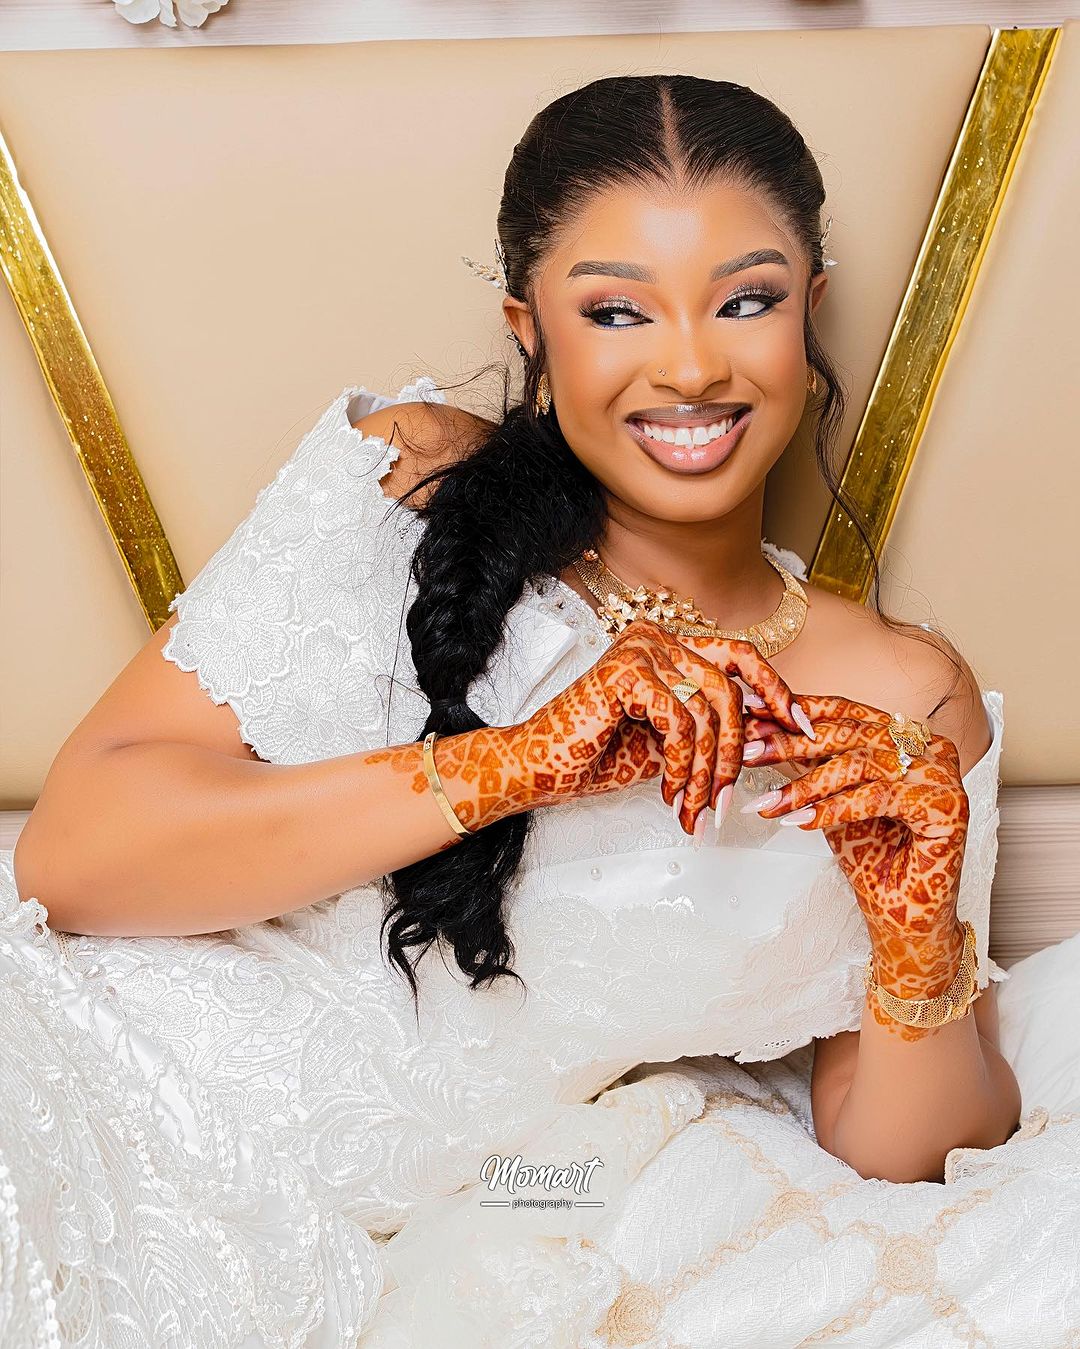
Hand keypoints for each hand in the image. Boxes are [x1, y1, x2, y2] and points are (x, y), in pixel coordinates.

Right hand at [498, 619, 808, 834]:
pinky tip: (670, 792)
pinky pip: (680, 722)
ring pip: (708, 712)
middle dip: (736, 753)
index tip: (803, 728)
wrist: (538, 770)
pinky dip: (681, 765)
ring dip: (706, 773)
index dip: (777, 690)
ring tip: (696, 809)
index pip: (741, 656)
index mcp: (668, 646)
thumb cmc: (597, 756)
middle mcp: (656, 637)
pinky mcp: (626, 672)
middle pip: (729, 690)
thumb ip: (710, 728)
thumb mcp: (670, 742)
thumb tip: (769, 733)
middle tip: (730, 801)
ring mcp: (640, 650)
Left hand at [740, 693, 969, 999]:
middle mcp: (927, 748)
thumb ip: (807, 763)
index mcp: (904, 737)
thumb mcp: (828, 799)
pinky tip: (800, 822)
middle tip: (747, 751)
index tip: (751, 713)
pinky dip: (833, 809)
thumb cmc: (872, 858)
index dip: (797, 712)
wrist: (904, 917)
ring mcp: (942, 774)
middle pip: (849, 734)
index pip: (846, 713)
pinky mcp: (947, 804)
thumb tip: (759, 730)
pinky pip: (876, 796)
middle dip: (792, 743)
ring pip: (859, 764)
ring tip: (767, 802)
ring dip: (805, 785)